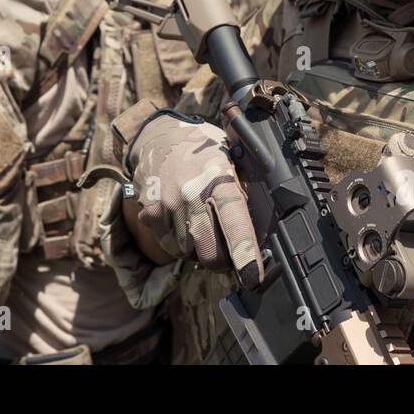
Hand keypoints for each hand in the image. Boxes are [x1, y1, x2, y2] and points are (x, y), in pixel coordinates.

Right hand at [127, 112, 262, 277]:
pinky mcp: (151, 213)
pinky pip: (170, 247)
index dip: (245, 255)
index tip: (252, 277)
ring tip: (202, 224)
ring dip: (199, 250)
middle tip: (228, 253)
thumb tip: (262, 236)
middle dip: (222, 261)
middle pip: (210, 253)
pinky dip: (179, 243)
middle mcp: (192, 194)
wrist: (161, 136)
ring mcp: (169, 206)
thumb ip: (244, 194)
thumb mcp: (232, 162)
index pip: (235, 225)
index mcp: (220, 180)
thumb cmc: (204, 150)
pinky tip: (184, 222)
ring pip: (190, 253)